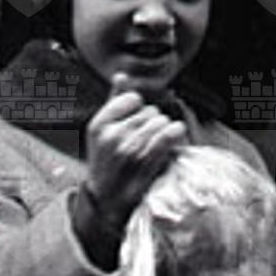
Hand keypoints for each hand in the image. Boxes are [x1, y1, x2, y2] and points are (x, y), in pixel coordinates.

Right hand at [83, 73, 188, 230]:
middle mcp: (113, 135)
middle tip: (145, 138)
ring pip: (161, 122)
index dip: (138, 108)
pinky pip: (169, 134)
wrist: (107, 199)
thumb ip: (113, 101)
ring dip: (164, 130)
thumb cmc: (107, 163)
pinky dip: (176, 133)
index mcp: (99, 124)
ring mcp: (130, 148)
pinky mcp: (147, 160)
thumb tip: (122, 75)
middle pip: (149, 111)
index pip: (132, 98)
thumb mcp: (102, 131)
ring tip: (156, 143)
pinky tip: (175, 137)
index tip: (136, 121)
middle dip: (152, 122)